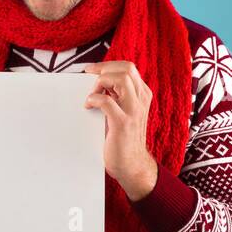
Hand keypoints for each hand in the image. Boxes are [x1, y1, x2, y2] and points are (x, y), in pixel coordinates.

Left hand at [84, 61, 157, 201]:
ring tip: (92, 95)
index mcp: (142, 95)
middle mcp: (141, 101)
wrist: (132, 165)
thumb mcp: (126, 112)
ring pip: (120, 80)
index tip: (92, 70)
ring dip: (100, 83)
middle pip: (126, 69)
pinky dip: (94, 99)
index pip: (128, 68)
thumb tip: (100, 82)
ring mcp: (133, 112)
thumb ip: (119, 97)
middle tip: (89, 80)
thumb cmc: (125, 139)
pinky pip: (106, 101)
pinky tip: (88, 106)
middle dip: (103, 70)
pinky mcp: (123, 124)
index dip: (108, 65)